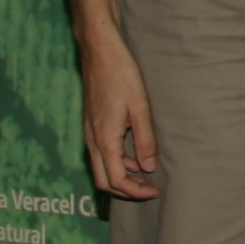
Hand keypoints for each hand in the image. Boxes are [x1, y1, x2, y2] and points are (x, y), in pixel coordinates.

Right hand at [81, 35, 161, 199]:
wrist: (100, 51)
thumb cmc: (121, 74)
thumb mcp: (140, 107)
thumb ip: (145, 139)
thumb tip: (148, 167)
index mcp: (104, 139)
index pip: (116, 180)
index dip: (136, 192)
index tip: (155, 191)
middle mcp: (92, 139)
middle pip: (103, 181)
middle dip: (125, 190)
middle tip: (149, 189)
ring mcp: (89, 132)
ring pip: (100, 168)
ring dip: (121, 175)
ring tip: (145, 172)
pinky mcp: (91, 124)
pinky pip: (100, 154)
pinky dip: (116, 161)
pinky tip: (134, 153)